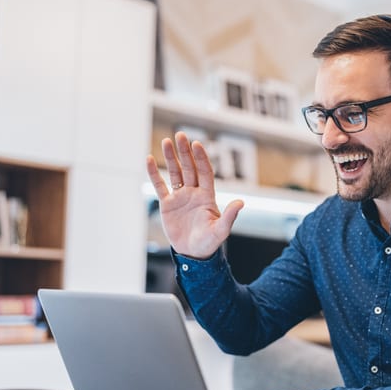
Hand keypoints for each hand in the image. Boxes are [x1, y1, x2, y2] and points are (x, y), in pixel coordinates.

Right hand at [146, 132, 243, 258]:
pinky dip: (154, 174)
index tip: (196, 145)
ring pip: (175, 173)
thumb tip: (241, 202)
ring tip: (166, 141)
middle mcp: (194, 193)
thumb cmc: (209, 242)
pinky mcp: (167, 204)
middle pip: (190, 168)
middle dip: (185, 152)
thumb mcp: (221, 230)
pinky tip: (149, 159)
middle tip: (180, 136)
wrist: (193, 253)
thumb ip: (230, 216)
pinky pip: (160, 186)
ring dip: (171, 158)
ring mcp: (180, 197)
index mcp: (207, 196)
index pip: (204, 172)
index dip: (201, 158)